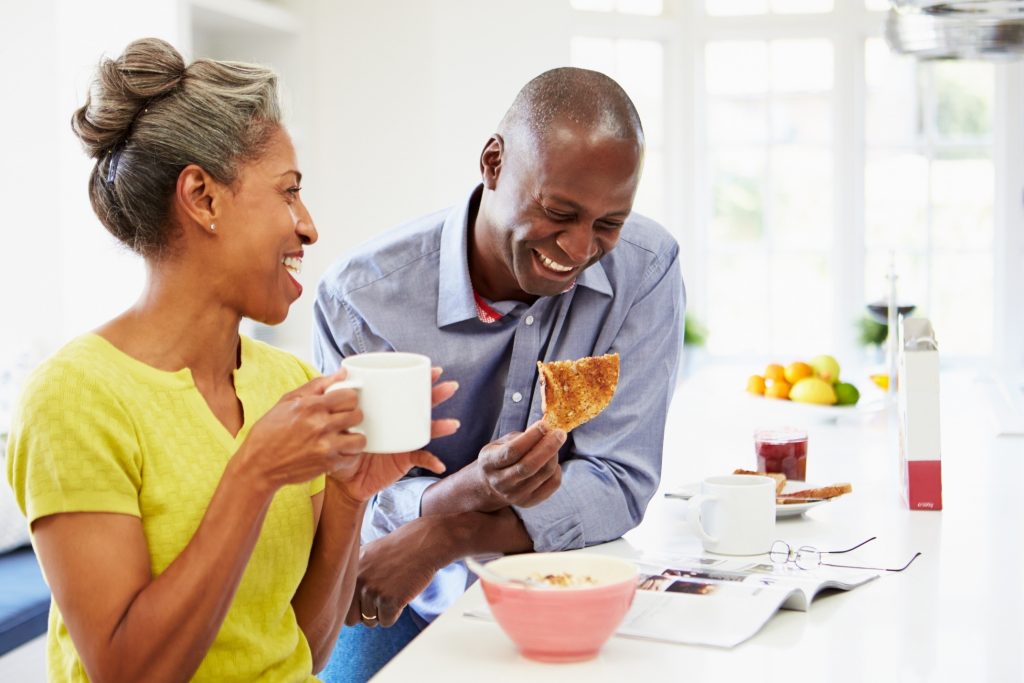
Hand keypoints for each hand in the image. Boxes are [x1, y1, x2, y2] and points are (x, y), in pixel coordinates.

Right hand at [233, 371, 367, 492]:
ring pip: (360, 439)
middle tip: (344, 419)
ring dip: (355, 436)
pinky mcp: (327, 464)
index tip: (344, 403)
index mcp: (311, 406)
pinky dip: (349, 454)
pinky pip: (352, 457)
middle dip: (353, 415)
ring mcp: (325, 446)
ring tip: (345, 436)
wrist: (259, 465)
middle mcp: (320, 425)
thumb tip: (342, 372)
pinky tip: (339, 450)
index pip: (350, 396)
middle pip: (357, 415)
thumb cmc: (271, 431)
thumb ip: (317, 385)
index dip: (349, 398)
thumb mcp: (288, 401)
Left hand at [329, 367, 459, 502]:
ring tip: (452, 424)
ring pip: (427, 431)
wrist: (343, 476)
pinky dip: (431, 462)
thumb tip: (342, 374)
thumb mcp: (338, 419)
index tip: (432, 370)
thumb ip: (337, 398)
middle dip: (437, 396)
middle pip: (422, 407)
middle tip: (450, 387)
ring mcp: (405, 441)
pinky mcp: (404, 459)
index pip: (407, 391)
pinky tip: (439, 465)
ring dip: (441, 427)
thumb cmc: (341, 444)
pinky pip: (420, 460)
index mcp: (388, 410)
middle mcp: (400, 423)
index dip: (422, 380)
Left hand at [345, 519, 445, 627]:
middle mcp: (358, 580)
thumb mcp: (369, 553)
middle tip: (382, 598)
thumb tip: (345, 601)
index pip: (342, 604)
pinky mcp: (389, 600)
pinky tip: (402, 594)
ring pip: (371, 621)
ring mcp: (373, 591)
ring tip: (395, 590)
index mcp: (351, 570)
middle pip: (352, 618)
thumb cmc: (400, 549)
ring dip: (383, 611)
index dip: (355, 605)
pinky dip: (396, 613)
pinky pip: (386, 621)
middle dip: (366, 613)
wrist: (425, 543)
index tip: (368, 597)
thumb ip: (356, 574)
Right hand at [473, 420, 565, 511]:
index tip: (545, 424)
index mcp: (489, 463)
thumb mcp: (502, 443)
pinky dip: (556, 469)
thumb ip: (521, 437)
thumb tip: (546, 430)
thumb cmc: (500, 457)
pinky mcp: (529, 502)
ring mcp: (515, 495)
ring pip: (543, 474)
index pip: (512, 451)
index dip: (531, 437)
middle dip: (548, 447)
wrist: (491, 485)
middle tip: (560, 433)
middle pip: (528, 466)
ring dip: (554, 455)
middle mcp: (500, 482)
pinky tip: (552, 460)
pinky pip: (552, 484)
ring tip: (555, 443)